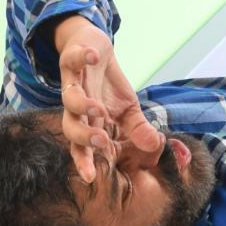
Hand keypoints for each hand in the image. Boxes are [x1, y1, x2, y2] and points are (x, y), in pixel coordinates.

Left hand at [54, 15, 160, 184]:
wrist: (92, 49)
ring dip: (82, 105)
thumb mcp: (128, 109)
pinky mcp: (71, 60)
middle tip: (101, 140)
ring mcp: (73, 84)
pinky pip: (72, 59)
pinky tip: (94, 58)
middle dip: (83, 137)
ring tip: (99, 108)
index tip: (91, 177)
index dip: (84, 162)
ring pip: (69, 99)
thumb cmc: (108, 85)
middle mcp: (77, 108)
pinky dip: (83, 57)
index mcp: (90, 123)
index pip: (83, 147)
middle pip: (70, 128)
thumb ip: (138, 129)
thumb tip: (156, 146)